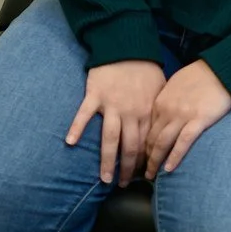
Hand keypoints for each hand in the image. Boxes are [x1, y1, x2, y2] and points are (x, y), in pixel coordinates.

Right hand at [65, 60, 165, 186]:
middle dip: (127, 170)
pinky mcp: (95, 95)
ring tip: (105, 178)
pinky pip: (84, 114)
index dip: (143, 162)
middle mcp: (130, 113)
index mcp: (146, 112)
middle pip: (129, 148)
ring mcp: (111, 105)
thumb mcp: (159, 90)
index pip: (145, 144)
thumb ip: (158, 110)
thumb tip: (161, 130)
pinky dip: (76, 128)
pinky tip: (70, 143)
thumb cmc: (144, 67)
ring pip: (110, 139)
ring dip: (107, 161)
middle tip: (122, 185)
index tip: (141, 176)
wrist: (127, 46)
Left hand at [144, 61, 230, 175]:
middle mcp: (167, 110)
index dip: (142, 147)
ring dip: (155, 162)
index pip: (146, 130)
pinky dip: (175, 157)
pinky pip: (183, 142)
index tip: (140, 159)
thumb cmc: (200, 76)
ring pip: (162, 143)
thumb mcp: (175, 86)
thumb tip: (162, 116)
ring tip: (151, 176)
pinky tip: (169, 169)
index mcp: (159, 102)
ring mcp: (182, 116)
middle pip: (150, 139)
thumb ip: (166, 102)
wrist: (220, 69)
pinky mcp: (198, 120)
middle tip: (139, 173)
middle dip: (144, 158)